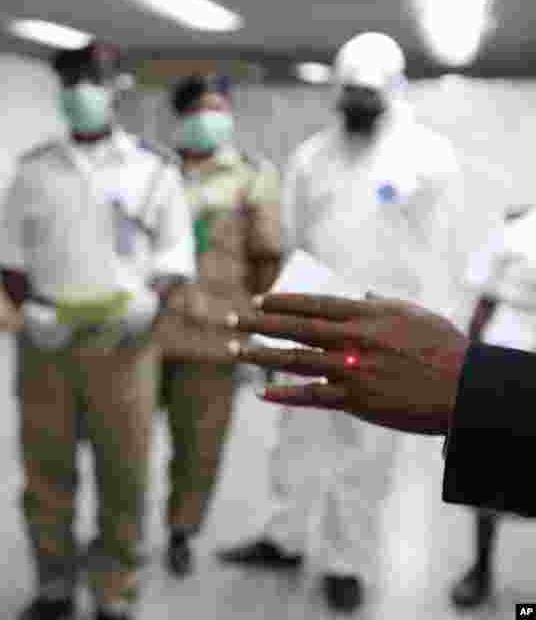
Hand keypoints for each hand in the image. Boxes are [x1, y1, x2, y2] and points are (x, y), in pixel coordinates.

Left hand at [225, 293, 468, 435]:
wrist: (463, 390)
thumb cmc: (442, 348)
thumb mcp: (411, 314)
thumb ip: (378, 304)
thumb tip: (358, 294)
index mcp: (365, 315)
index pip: (312, 304)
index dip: (280, 302)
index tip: (256, 300)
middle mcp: (352, 340)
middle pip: (293, 328)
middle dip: (257, 323)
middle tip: (230, 319)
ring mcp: (350, 371)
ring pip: (293, 360)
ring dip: (259, 355)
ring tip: (233, 351)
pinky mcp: (354, 400)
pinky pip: (310, 396)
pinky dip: (283, 394)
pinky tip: (262, 392)